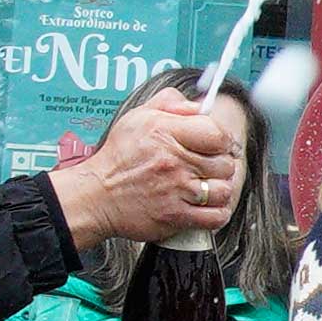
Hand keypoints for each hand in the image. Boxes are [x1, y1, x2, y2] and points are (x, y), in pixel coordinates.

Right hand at [45, 88, 239, 250]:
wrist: (96, 196)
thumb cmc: (118, 158)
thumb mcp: (138, 117)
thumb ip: (170, 103)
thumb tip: (200, 105)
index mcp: (166, 133)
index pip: (217, 134)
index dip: (224, 140)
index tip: (219, 145)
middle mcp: (174, 162)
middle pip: (224, 163)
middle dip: (221, 165)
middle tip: (209, 167)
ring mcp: (176, 191)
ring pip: (224, 190)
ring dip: (219, 189)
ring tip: (207, 186)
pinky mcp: (176, 216)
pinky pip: (215, 217)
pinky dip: (217, 213)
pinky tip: (206, 205)